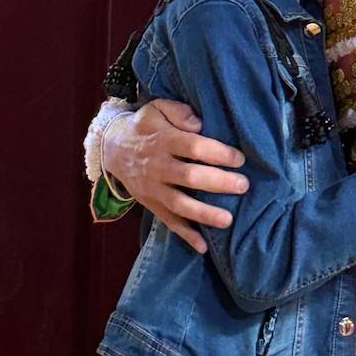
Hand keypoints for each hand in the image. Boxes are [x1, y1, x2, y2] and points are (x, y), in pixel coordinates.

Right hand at [103, 100, 249, 252]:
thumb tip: (199, 123)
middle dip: (218, 183)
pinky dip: (186, 235)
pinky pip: (169, 222)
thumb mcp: (157, 108)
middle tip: (244, 186)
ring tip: (228, 220)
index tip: (240, 159)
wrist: (112, 148)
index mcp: (163, 140)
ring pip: (180, 204)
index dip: (218, 153)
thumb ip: (179, 111)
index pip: (193, 147)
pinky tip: (203, 246)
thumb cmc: (145, 126)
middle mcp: (158, 166)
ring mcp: (154, 188)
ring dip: (204, 214)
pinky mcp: (151, 204)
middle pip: (190, 177)